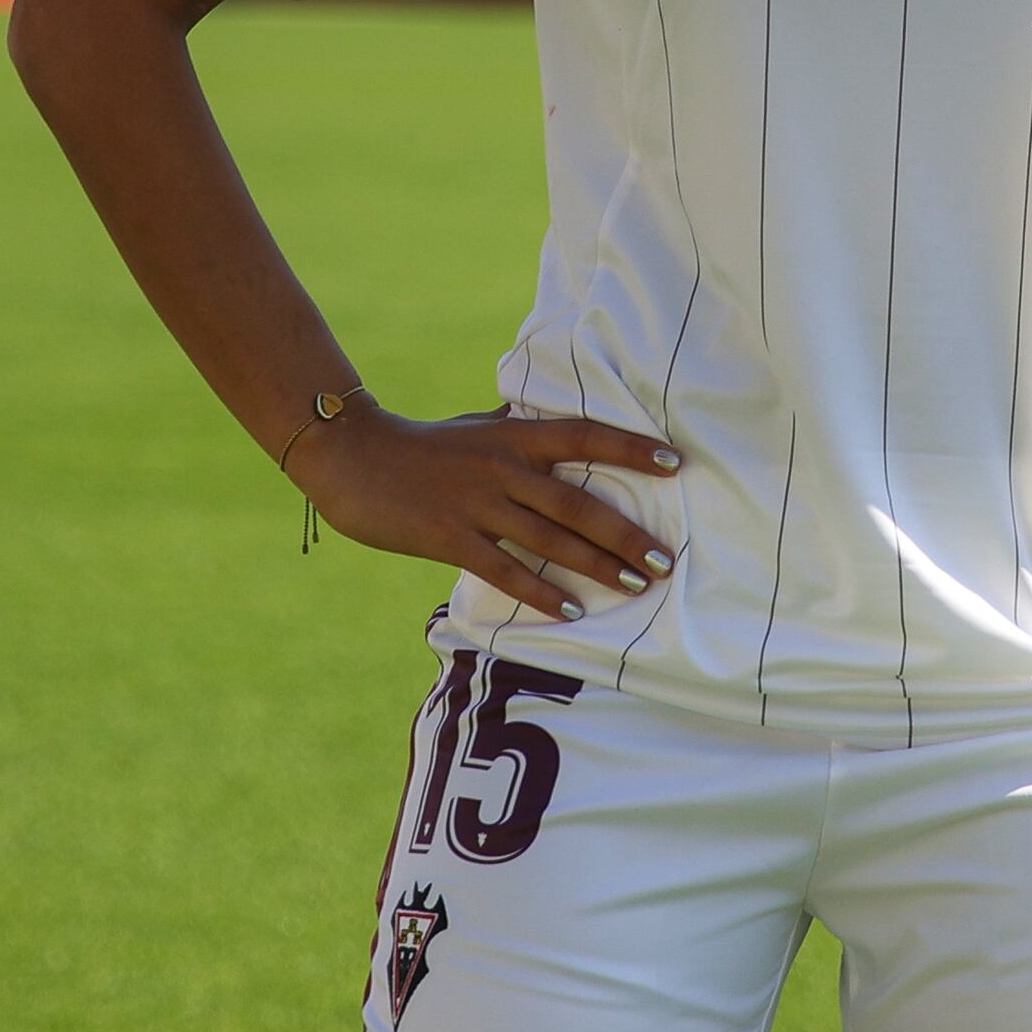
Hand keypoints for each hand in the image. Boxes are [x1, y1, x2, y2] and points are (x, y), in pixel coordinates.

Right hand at [298, 402, 680, 615]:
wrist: (355, 458)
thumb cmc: (425, 444)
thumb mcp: (479, 426)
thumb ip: (520, 429)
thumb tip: (558, 422)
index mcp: (514, 436)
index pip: (585, 435)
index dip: (632, 447)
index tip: (676, 462)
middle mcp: (503, 468)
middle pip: (577, 503)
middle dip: (625, 533)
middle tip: (664, 559)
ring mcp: (477, 505)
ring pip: (549, 539)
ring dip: (596, 565)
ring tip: (635, 585)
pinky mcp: (450, 538)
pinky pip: (505, 570)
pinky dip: (540, 591)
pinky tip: (570, 609)